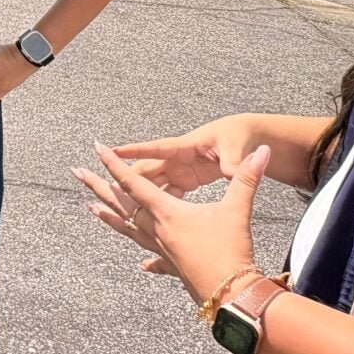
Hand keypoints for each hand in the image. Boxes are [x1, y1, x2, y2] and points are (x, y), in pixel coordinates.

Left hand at [75, 141, 267, 304]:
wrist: (232, 295)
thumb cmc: (230, 252)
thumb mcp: (238, 210)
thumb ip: (247, 178)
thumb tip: (262, 152)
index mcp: (167, 213)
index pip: (133, 182)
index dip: (114, 164)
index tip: (96, 148)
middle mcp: (156, 230)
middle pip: (120, 204)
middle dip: (97, 185)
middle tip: (76, 172)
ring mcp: (160, 250)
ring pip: (127, 229)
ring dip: (108, 216)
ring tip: (90, 207)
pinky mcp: (171, 266)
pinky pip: (153, 259)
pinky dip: (146, 257)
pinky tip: (141, 264)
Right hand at [110, 114, 260, 193]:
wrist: (247, 138)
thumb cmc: (238, 136)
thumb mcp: (236, 149)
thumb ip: (234, 163)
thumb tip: (232, 173)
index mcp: (185, 146)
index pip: (156, 148)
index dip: (134, 151)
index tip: (112, 151)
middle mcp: (177, 158)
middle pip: (147, 169)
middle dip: (126, 178)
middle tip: (107, 190)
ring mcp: (179, 169)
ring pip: (152, 182)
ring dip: (138, 193)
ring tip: (120, 207)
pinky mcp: (185, 179)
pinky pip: (166, 191)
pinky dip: (157, 202)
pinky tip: (149, 216)